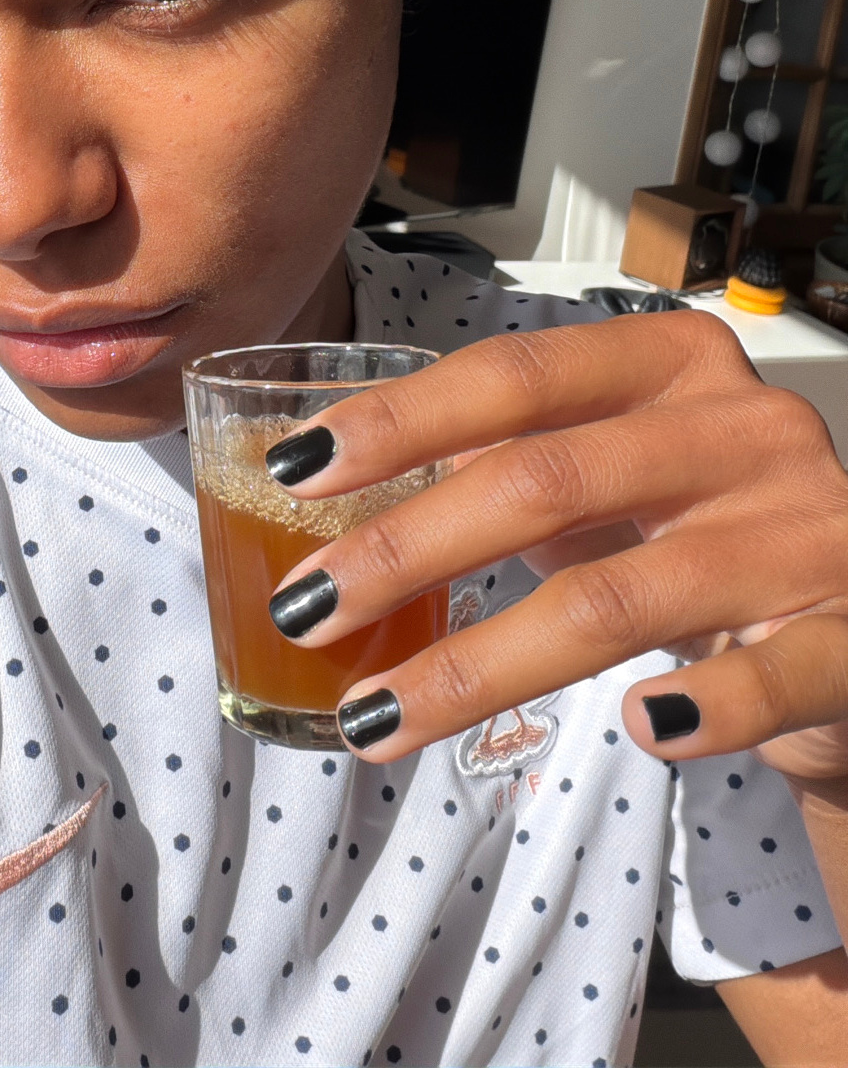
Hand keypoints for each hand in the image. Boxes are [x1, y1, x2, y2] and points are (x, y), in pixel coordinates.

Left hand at [264, 311, 847, 774]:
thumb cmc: (703, 532)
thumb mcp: (609, 473)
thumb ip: (508, 462)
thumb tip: (337, 484)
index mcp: (671, 363)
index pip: (515, 377)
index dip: (400, 420)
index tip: (299, 469)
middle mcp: (741, 428)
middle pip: (544, 481)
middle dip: (407, 550)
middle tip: (308, 607)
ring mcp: (805, 530)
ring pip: (619, 598)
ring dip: (477, 668)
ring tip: (374, 717)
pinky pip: (770, 677)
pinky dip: (702, 707)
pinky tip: (640, 733)